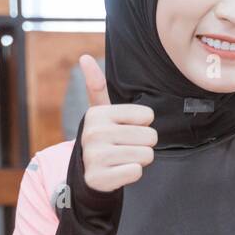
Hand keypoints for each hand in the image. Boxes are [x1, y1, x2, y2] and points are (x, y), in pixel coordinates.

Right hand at [77, 54, 157, 192]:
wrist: (87, 174)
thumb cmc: (101, 139)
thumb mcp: (99, 113)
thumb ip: (96, 86)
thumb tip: (84, 57)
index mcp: (98, 114)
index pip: (148, 116)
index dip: (142, 126)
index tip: (125, 131)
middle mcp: (95, 132)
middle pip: (150, 137)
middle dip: (143, 145)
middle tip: (125, 148)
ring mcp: (96, 156)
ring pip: (146, 155)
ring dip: (139, 160)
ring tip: (121, 159)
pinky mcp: (100, 178)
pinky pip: (136, 172)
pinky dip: (131, 174)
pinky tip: (118, 172)